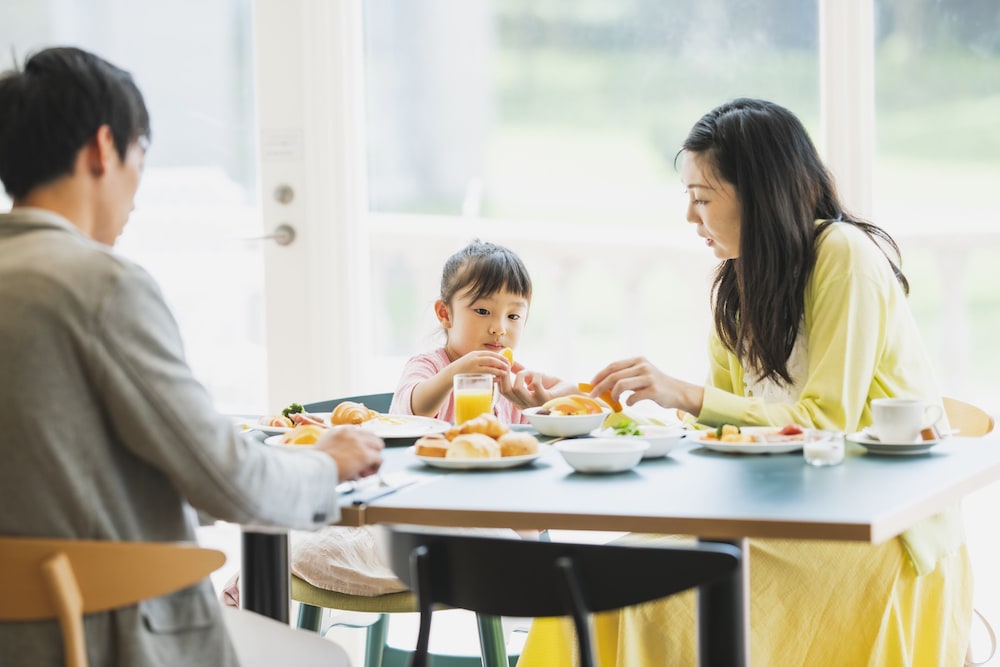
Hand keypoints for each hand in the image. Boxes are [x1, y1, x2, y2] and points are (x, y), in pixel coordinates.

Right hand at [314, 425, 384, 481]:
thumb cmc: (314, 464)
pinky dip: (374, 468)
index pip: (360, 432)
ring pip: (378, 446)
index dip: (361, 445)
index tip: (359, 454)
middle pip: (372, 436)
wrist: (312, 468)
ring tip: (364, 471)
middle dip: (371, 450)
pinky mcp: (364, 455)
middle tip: (364, 464)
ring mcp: (359, 443)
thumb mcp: (324, 448)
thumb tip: (347, 462)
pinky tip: (364, 475)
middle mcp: (351, 433)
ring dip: (374, 458)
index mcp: (340, 430)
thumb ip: (336, 449)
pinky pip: (379, 459)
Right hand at [448, 350, 511, 380]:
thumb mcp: (470, 362)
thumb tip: (493, 364)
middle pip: (492, 358)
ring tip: (506, 373)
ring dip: (499, 369)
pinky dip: (493, 376)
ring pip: (490, 366)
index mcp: (475, 353)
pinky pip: (486, 374)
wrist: (449, 375)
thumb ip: (480, 361)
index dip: (500, 356)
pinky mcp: (472, 373)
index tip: (507, 360)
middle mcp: (474, 357)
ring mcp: (473, 365)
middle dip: (502, 362)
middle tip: (508, 367)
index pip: (490, 353)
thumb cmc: (462, 370)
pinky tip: (498, 379)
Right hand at [498, 369, 575, 409]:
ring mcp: (535, 404)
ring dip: (522, 374)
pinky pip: (535, 385)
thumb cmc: (554, 386)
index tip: (501, 365)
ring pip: (517, 389)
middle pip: (505, 392)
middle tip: (509, 364)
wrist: (573, 392)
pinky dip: (537, 375)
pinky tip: (541, 375)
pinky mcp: (546, 400)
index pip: (502, 392)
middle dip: (505, 375)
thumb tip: (509, 360)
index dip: (498, 378)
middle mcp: (525, 405)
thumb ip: (521, 370)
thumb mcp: (534, 376)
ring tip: (532, 372)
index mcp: (520, 401)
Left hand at [589, 356, 703, 414]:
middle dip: (600, 386)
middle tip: (593, 395)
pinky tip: (630, 403)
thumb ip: (625, 376)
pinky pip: (633, 397)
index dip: (599, 375)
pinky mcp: (653, 389)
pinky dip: (628, 402)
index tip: (591, 384)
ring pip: (621, 385)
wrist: (679, 392)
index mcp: (638, 360)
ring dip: (613, 395)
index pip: (613, 366)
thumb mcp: (641, 375)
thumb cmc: (656, 386)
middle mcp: (642, 366)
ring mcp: (648, 377)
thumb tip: (602, 385)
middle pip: (614, 375)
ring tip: (614, 401)